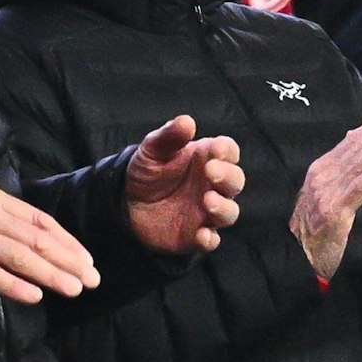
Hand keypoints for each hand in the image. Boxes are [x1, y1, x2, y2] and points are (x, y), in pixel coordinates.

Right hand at [0, 182, 98, 303]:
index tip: (87, 259)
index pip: (41, 221)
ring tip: (74, 289)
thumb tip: (33, 239)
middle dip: (70, 261)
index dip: (68, 242)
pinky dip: (14, 285)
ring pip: (20, 255)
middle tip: (93, 279)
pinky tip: (35, 297)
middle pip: (38, 238)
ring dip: (52, 274)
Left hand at [126, 115, 244, 254]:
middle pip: (235, 181)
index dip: (226, 151)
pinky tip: (202, 235)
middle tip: (211, 172)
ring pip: (229, 212)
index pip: (229, 152)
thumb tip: (186, 121)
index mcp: (207, 160)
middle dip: (228, 176)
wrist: (126, 205)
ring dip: (223, 207)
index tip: (215, 150)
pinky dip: (209, 239)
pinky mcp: (196, 235)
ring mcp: (207, 212)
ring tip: (207, 200)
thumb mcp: (152, 150)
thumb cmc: (148, 173)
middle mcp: (213, 186)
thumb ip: (169, 136)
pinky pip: (211, 240)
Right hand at [291, 105, 361, 281]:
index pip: (354, 142)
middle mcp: (322, 176)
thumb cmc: (316, 230)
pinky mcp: (334, 212)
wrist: (294, 261)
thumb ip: (344, 174)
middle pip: (359, 146)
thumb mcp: (329, 195)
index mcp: (322, 170)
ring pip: (360, 161)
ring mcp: (327, 193)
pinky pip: (357, 188)